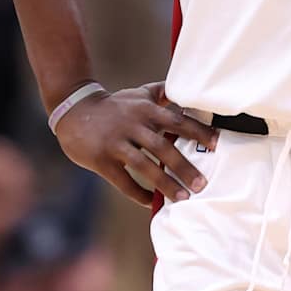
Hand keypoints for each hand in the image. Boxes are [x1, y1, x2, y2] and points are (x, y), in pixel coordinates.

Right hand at [52, 81, 219, 208]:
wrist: (74, 110)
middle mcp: (133, 125)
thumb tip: (188, 88)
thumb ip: (162, 93)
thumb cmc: (114, 105)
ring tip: (182, 198)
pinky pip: (123, 180)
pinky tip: (150, 202)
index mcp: (146, 109)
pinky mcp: (101, 159)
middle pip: (163, 147)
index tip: (216, 144)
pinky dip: (138, 192)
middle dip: (184, 166)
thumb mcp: (138, 94)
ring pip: (144, 166)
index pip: (177, 120)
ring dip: (165, 183)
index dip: (197, 131)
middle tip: (202, 184)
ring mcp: (116, 143)